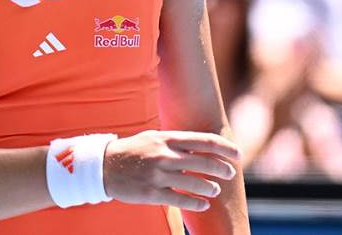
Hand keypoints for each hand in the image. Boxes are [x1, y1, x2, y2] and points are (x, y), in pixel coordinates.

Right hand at [103, 130, 238, 211]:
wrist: (104, 166)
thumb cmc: (133, 151)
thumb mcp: (154, 138)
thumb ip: (177, 141)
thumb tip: (203, 145)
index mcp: (167, 139)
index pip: (204, 141)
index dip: (224, 147)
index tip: (237, 154)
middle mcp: (165, 155)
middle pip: (203, 162)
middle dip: (222, 168)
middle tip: (230, 173)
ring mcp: (158, 175)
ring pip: (195, 183)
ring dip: (210, 187)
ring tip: (215, 190)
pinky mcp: (152, 193)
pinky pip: (181, 200)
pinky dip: (196, 203)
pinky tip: (203, 205)